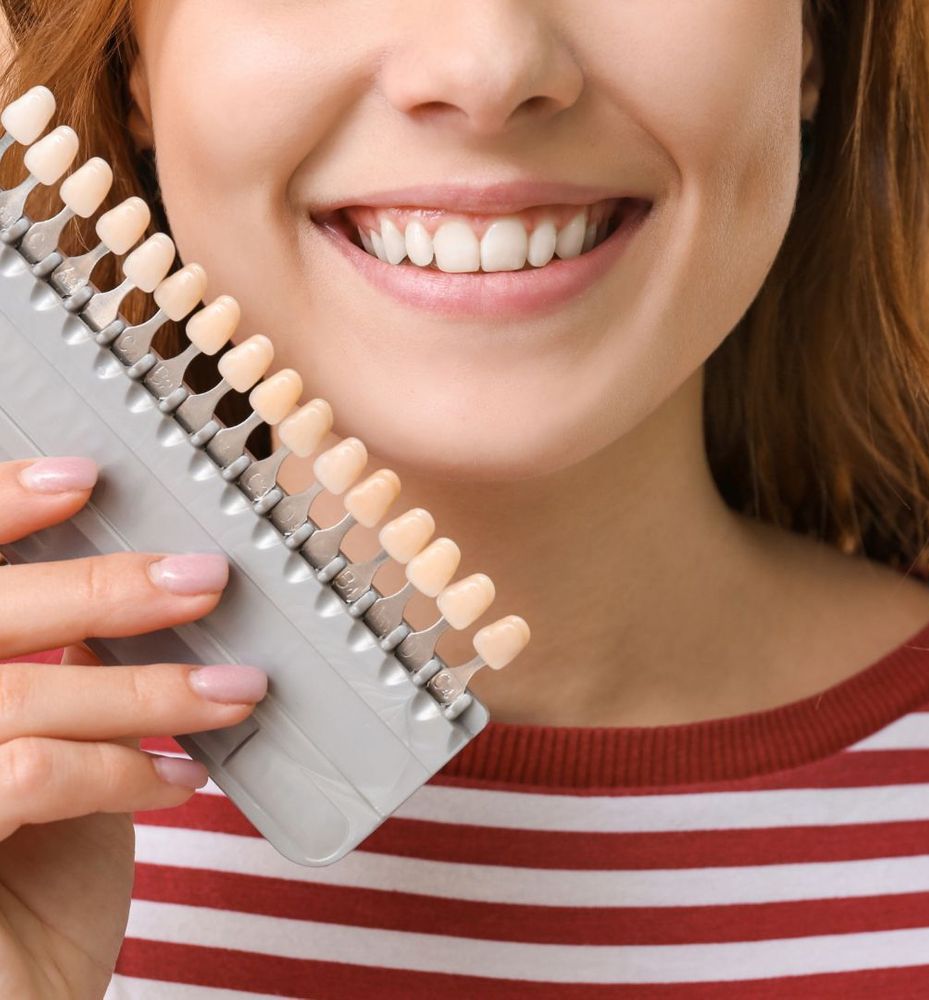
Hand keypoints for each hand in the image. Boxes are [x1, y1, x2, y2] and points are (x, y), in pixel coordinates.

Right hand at [0, 456, 267, 999]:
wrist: (20, 997)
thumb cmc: (31, 875)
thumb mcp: (46, 751)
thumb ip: (59, 673)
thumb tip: (132, 593)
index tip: (83, 479)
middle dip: (100, 590)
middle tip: (205, 579)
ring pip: (18, 696)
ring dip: (145, 689)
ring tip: (235, 690)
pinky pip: (29, 776)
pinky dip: (121, 768)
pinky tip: (185, 778)